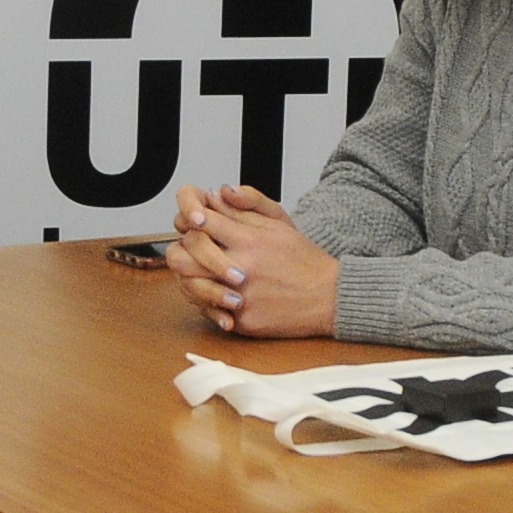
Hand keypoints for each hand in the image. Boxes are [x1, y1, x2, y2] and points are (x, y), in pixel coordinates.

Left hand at [162, 184, 339, 340]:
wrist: (329, 297)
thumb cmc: (305, 260)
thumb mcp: (280, 222)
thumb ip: (248, 204)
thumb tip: (220, 192)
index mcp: (250, 239)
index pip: (202, 221)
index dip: (191, 218)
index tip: (193, 221)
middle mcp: (242, 267)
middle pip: (187, 253)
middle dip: (183, 247)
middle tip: (189, 249)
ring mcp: (240, 296)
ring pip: (190, 284)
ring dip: (189, 276)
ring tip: (199, 273)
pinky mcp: (242, 320)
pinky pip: (207, 311)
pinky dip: (206, 302)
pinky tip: (215, 294)